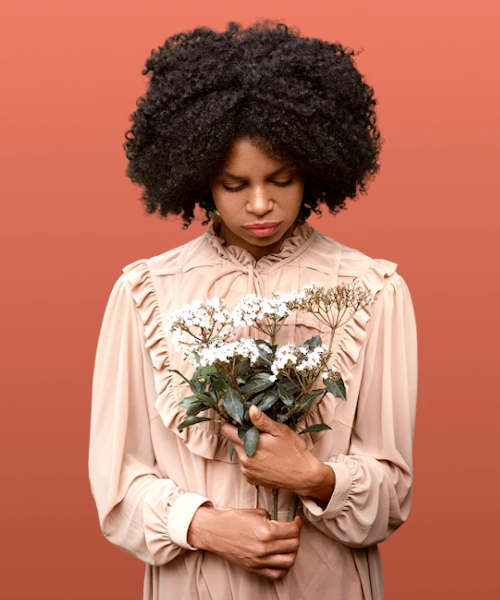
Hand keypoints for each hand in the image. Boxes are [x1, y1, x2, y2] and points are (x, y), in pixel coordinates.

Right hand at [188, 505, 302, 579]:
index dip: (298, 524)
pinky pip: (276, 573)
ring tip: (289, 544)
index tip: (297, 520)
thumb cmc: (233, 520)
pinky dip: (284, 567)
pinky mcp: (254, 568)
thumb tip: (282, 524)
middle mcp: (265, 548)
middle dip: (296, 536)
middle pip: (293, 545)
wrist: (215, 531)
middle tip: (293, 530)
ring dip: (293, 551)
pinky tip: (282, 558)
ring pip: (289, 561)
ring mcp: (260, 560)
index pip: (292, 530)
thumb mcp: (256, 512)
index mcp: (266, 531)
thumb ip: (272, 519)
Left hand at [221, 406, 334, 503]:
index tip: (241, 420)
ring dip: (246, 448)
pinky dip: (251, 460)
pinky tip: (265, 458)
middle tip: (259, 433)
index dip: (232, 423)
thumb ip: (262, 421)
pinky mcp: (251, 479)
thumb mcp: (280, 431)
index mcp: (250, 445)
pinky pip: (245, 465)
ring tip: (264, 446)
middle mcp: (245, 460)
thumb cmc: (294, 451)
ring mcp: (247, 471)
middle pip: (233, 441)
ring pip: (239, 453)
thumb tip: (250, 409)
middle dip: (242, 435)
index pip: (226, 431)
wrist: (304, 476)